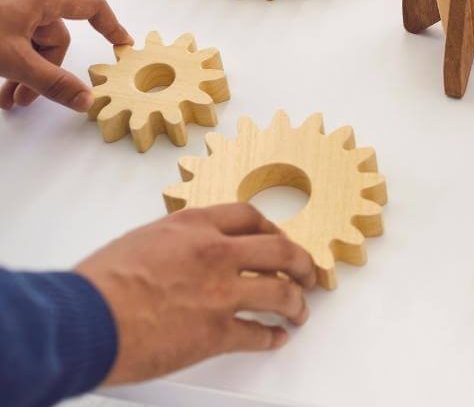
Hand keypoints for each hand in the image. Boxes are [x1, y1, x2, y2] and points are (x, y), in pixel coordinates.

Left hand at [0, 0, 132, 111]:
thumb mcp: (13, 61)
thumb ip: (51, 83)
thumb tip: (87, 100)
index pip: (91, 7)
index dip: (111, 26)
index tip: (121, 47)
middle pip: (53, 35)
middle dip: (43, 71)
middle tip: (25, 100)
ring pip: (28, 39)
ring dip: (22, 71)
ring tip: (5, 99)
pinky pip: (9, 35)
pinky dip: (7, 59)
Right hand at [77, 204, 316, 384]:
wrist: (84, 319)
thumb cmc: (99, 284)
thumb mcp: (141, 241)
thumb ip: (174, 244)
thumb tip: (185, 256)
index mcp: (195, 226)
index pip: (249, 217)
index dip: (272, 229)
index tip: (279, 238)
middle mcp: (217, 253)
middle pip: (280, 251)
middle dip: (300, 263)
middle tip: (307, 274)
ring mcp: (221, 293)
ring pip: (280, 293)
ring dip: (296, 304)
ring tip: (300, 311)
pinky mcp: (217, 332)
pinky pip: (258, 334)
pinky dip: (272, 338)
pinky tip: (276, 338)